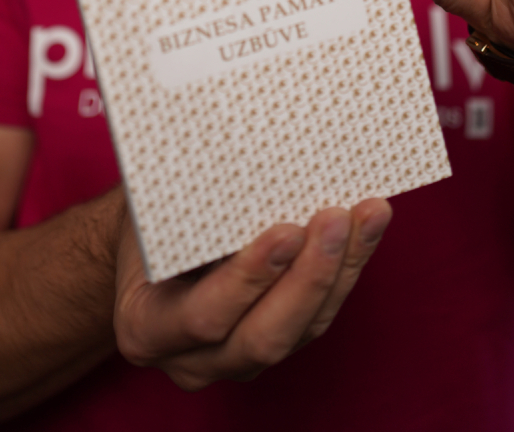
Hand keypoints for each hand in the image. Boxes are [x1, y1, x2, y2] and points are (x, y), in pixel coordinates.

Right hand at [113, 199, 390, 389]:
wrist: (148, 248)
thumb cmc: (146, 220)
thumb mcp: (147, 212)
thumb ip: (181, 205)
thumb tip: (237, 154)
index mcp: (147, 328)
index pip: (204, 317)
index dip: (249, 278)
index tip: (286, 231)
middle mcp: (194, 359)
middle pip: (264, 337)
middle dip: (309, 277)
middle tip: (334, 219)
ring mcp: (239, 357)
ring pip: (304, 329)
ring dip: (341, 269)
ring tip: (367, 214)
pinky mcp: (279, 340)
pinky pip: (320, 315)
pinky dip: (348, 268)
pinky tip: (367, 226)